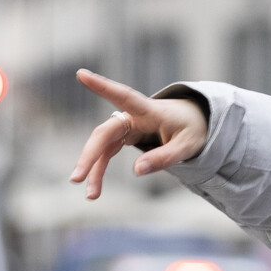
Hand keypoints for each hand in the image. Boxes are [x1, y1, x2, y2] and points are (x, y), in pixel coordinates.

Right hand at [66, 70, 207, 199]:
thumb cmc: (192, 129)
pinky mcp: (124, 137)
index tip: (81, 74)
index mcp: (148, 110)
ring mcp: (126, 127)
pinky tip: (95, 188)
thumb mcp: (187, 145)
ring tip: (91, 195)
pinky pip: (107, 153)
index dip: (103, 86)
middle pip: (105, 133)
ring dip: (94, 169)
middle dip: (89, 155)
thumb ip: (164, 157)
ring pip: (102, 146)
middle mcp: (132, 116)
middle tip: (76, 178)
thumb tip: (136, 170)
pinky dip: (100, 169)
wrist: (194, 123)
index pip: (124, 96)